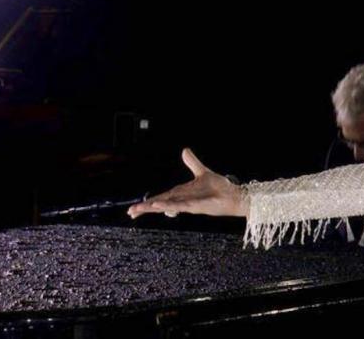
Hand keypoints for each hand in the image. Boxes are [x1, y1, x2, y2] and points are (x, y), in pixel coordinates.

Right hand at [127, 148, 248, 218]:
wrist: (233, 195)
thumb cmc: (219, 187)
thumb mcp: (202, 172)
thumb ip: (192, 162)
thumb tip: (184, 150)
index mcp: (182, 193)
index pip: (161, 197)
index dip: (148, 203)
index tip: (135, 208)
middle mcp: (183, 200)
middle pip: (160, 204)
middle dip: (145, 208)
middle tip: (130, 213)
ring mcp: (188, 204)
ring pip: (166, 206)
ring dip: (152, 208)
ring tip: (137, 210)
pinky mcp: (195, 206)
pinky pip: (179, 206)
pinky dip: (168, 205)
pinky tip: (158, 206)